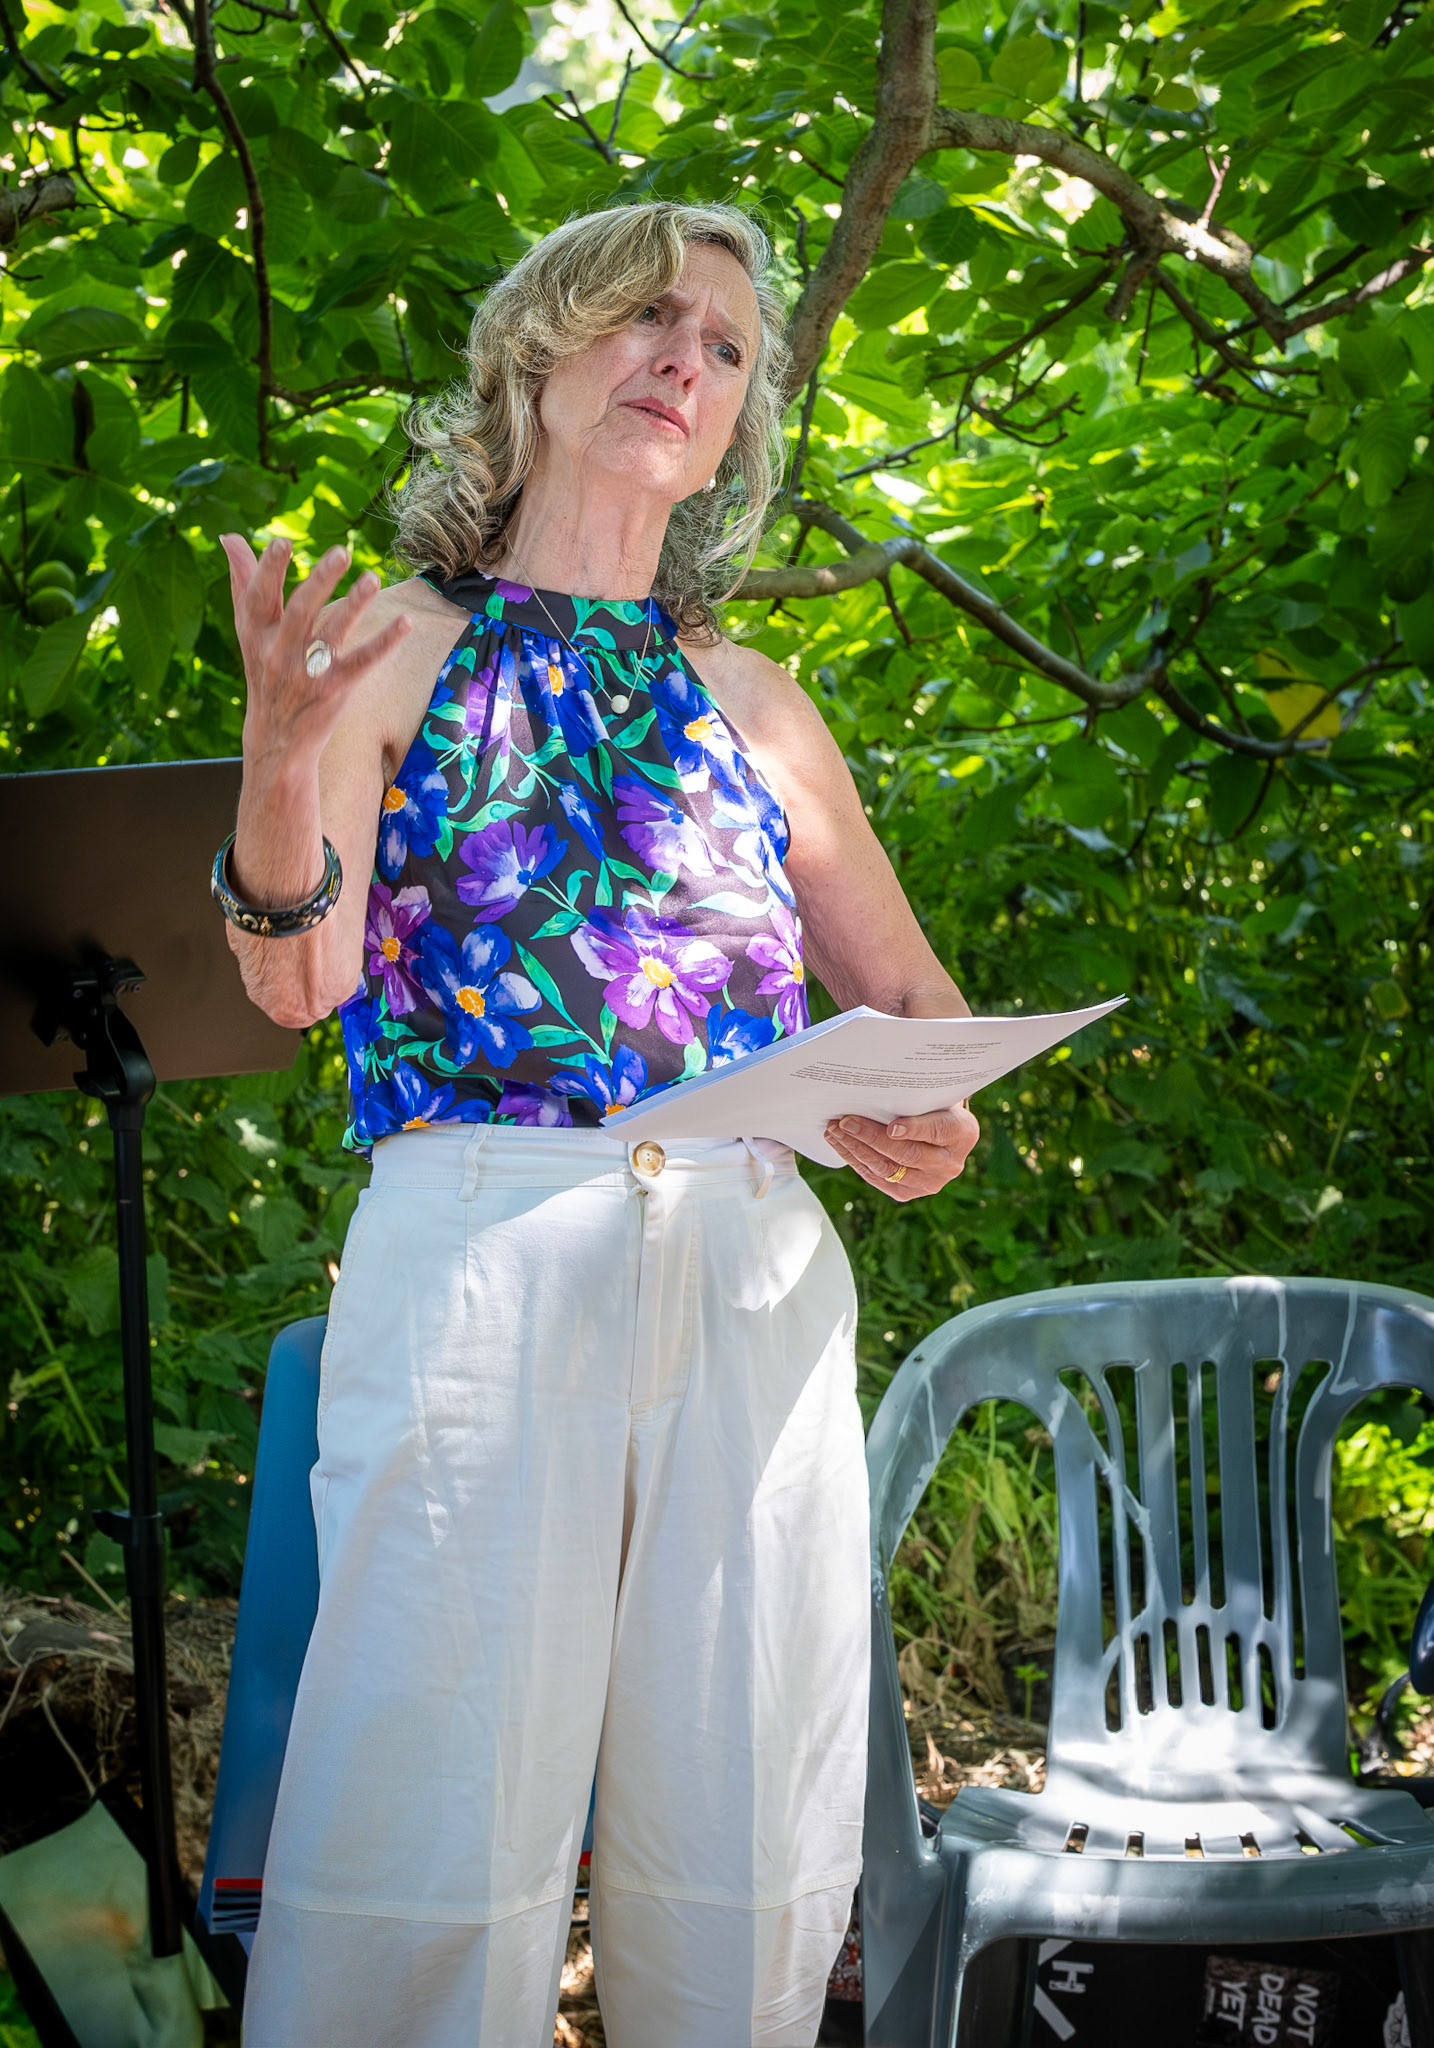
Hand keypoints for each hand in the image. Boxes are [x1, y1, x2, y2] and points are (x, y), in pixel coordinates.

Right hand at [220, 534, 410, 764]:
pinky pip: (363, 662)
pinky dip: (385, 643)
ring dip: (353, 606)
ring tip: (372, 579)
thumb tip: (228, 535)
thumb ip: (242, 581)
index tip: (281, 542)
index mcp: (256, 634)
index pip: (258, 598)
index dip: (267, 570)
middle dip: (319, 582)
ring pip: (332, 634)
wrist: (277, 739)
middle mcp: (279, 652)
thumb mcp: (248, 630)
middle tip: (340, 552)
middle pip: (300, 612)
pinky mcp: (336, 688)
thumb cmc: (264, 670)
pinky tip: (406, 622)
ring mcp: (309, 672)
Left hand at [824, 1103, 978, 1202]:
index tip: (891, 1126)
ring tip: (835, 1130)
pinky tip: (840, 1144)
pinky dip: (855, 1160)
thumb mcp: (935, 1096)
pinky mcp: (907, 1193)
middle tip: (846, 1121)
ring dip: (856, 1149)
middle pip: (907, 1153)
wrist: (941, 1135)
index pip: (938, 1131)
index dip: (914, 1129)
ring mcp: (930, 1183)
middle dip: (871, 1136)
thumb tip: (881, 1084)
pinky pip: (877, 1178)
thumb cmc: (934, 1106)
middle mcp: (950, 1164)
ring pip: (887, 1169)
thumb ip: (919, 1095)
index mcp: (963, 1133)